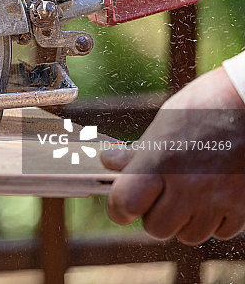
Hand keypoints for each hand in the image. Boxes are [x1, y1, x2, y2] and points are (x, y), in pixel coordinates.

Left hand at [101, 67, 244, 243]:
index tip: (122, 205)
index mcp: (160, 161)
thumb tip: (111, 162)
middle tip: (159, 195)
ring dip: (184, 221)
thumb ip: (139, 151)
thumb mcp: (165, 123)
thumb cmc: (207, 107)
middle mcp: (187, 186)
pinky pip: (219, 233)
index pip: (126, 204)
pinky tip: (213, 197)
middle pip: (156, 228)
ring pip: (189, 235)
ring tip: (189, 195)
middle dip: (153, 215)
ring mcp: (218, 200)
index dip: (119, 208)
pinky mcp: (242, 207)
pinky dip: (213, 221)